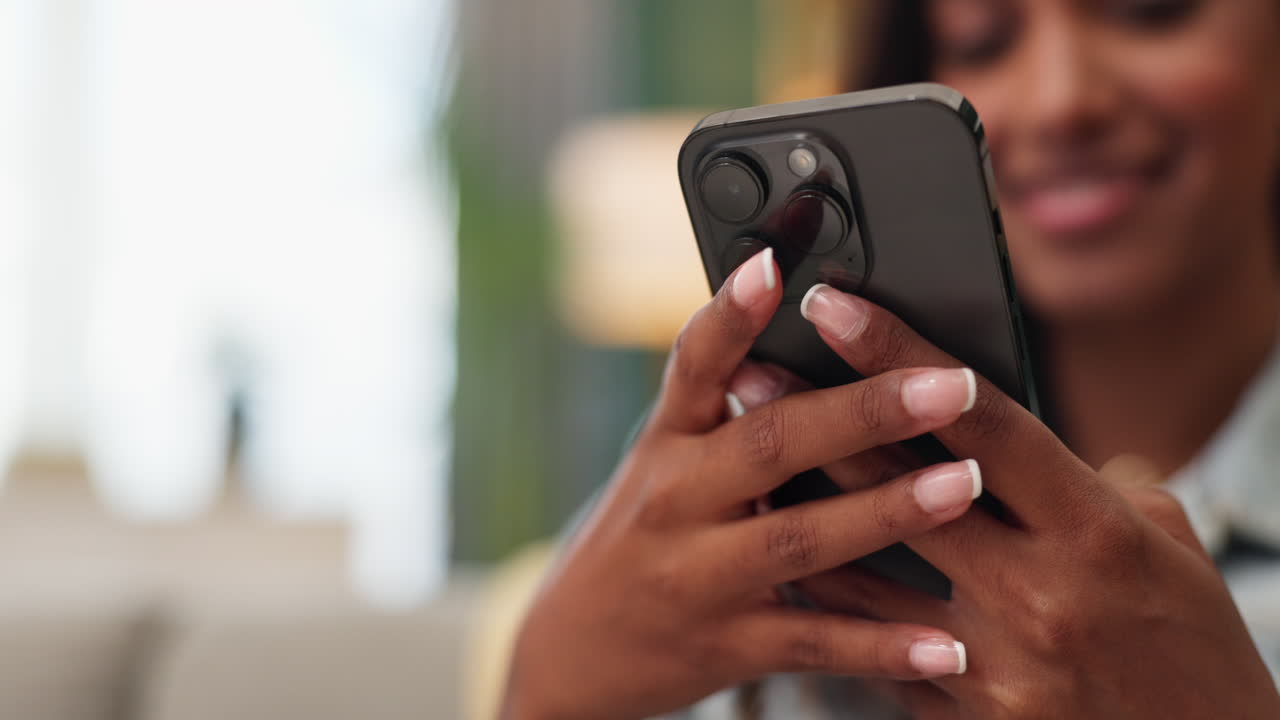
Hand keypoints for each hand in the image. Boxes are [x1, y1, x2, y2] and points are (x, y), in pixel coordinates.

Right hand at [501, 253, 981, 719]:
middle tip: (947, 385)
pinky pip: (814, 641)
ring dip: (885, 511)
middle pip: (770, 443)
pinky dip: (882, 645)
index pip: (694, 364)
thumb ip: (724, 410)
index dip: (731, 313)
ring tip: (962, 484)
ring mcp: (699, 576)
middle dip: (862, 411)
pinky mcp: (727, 644)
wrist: (573, 653)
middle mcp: (677, 501)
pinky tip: (944, 644)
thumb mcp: (661, 465)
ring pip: (799, 538)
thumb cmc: (639, 539)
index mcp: (666, 444)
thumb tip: (810, 335)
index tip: (773, 265)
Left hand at [785, 284, 1279, 718]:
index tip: (835, 308)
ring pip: (860, 575)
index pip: (979, 420)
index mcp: (1094, 532)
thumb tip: (1004, 438)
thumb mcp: (1166, 547)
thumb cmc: (1191, 644)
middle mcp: (1037, 595)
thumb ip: (1084, 484)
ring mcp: (994, 664)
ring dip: (797, 511)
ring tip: (743, 460)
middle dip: (817, 419)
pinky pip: (875, 647)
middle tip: (754, 370)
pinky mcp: (964, 716)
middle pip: (896, 486)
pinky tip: (790, 559)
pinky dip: (831, 600)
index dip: (898, 354)